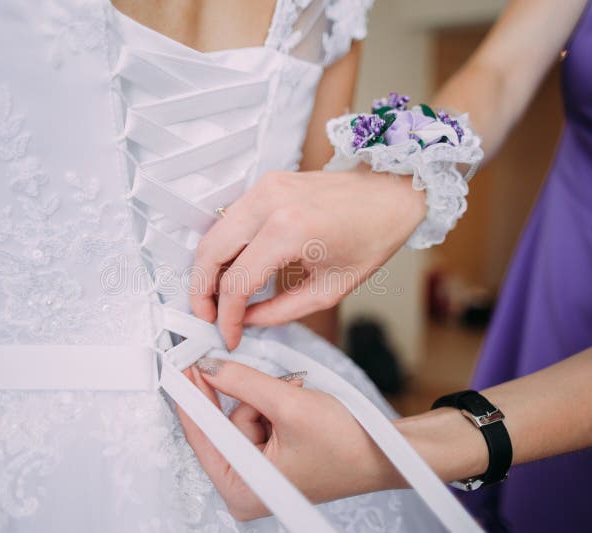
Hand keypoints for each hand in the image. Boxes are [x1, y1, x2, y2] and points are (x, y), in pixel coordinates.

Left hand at [176, 359, 402, 520]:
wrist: (384, 453)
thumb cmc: (346, 444)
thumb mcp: (287, 404)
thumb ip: (242, 381)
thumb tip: (208, 365)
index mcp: (241, 489)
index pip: (201, 433)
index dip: (191, 393)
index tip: (178, 365)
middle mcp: (243, 487)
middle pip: (221, 423)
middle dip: (247, 398)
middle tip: (264, 380)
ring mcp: (255, 474)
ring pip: (239, 416)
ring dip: (264, 398)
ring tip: (294, 401)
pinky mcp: (267, 460)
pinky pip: (254, 420)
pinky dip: (271, 404)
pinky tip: (293, 406)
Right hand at [190, 166, 425, 349]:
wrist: (390, 193)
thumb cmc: (372, 236)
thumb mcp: (330, 289)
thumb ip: (281, 311)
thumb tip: (246, 321)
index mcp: (290, 230)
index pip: (236, 282)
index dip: (226, 316)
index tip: (229, 335)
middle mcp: (269, 203)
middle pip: (210, 252)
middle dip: (201, 292)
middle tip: (207, 318)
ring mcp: (264, 188)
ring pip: (212, 234)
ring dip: (207, 270)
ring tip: (216, 299)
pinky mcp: (264, 183)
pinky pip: (228, 220)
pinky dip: (222, 249)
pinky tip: (231, 272)